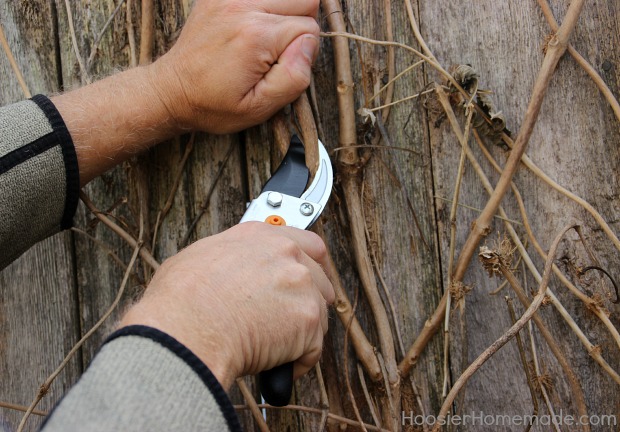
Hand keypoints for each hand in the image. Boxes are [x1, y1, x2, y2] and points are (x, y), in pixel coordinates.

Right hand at [120, 222, 334, 389]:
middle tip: (292, 323)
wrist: (185, 329)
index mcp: (260, 237)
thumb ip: (229, 258)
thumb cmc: (180, 300)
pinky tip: (274, 368)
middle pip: (319, 279)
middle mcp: (286, 254)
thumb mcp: (198, 257)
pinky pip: (313, 348)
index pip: (306, 243)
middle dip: (309, 302)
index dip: (311, 266)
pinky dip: (297, 362)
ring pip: (319, 314)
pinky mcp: (308, 319)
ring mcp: (301, 285)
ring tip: (273, 350)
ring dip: (302, 334)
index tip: (310, 282)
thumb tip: (225, 272)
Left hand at [148, 0, 319, 133]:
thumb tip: (309, 45)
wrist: (172, 91)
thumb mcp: (259, 108)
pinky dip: (264, 7)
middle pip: (304, 0)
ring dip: (283, 14)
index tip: (281, 69)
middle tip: (276, 53)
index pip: (310, 28)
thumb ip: (294, 77)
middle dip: (298, 27)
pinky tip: (252, 28)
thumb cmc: (213, 104)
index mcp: (256, 36)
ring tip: (265, 39)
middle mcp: (243, 7)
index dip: (303, 53)